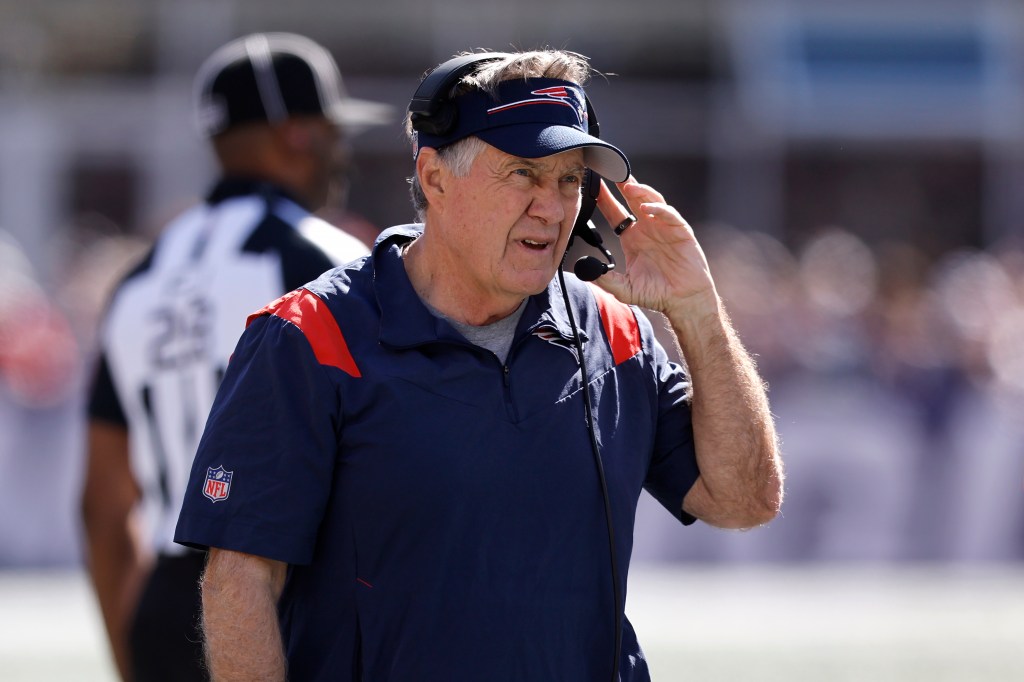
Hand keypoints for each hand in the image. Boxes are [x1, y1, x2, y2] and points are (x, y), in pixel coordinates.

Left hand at [593, 176, 717, 318]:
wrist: (682, 300)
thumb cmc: (655, 292)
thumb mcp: (624, 288)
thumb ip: (605, 279)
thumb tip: (585, 272)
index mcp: (631, 237)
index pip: (614, 212)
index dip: (604, 199)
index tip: (591, 185)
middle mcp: (646, 227)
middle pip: (632, 199)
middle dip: (621, 185)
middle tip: (609, 171)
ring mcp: (664, 227)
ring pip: (651, 201)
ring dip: (640, 192)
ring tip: (626, 186)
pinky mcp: (680, 231)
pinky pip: (669, 215)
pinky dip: (658, 209)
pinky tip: (647, 209)